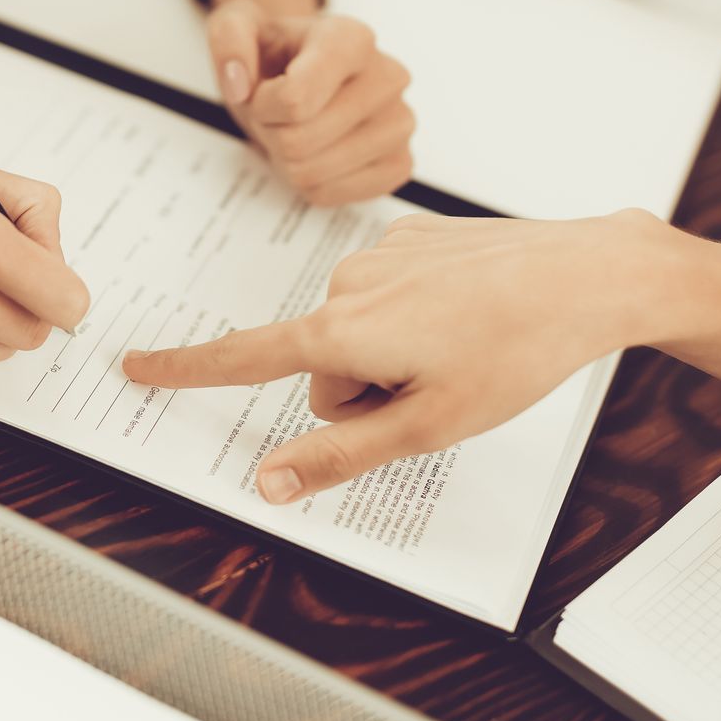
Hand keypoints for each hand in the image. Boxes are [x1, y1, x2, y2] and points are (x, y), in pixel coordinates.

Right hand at [123, 212, 663, 502]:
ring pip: (359, 334)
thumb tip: (269, 483)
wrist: (588, 275)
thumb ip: (339, 456)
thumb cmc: (516, 353)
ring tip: (465, 348)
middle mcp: (347, 283)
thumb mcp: (429, 426)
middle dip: (366, 393)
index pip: (242, 357)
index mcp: (343, 331)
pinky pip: (391, 295)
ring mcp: (380, 255)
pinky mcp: (412, 237)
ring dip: (397, 356)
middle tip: (438, 391)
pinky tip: (473, 312)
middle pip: (323, 369)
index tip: (133, 365)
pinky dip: (422, 317)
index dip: (184, 368)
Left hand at [202, 0, 413, 205]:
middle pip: (299, 141)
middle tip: (278, 115)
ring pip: (313, 172)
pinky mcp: (399, 163)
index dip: (263, 106)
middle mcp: (388, 78)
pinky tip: (317, 152)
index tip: (265, 91)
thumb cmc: (276, 56)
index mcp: (352, 39)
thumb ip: (228, 35)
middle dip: (272, 133)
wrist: (305, 77)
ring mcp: (400, 124)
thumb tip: (239, 82)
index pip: (296, 98)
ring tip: (297, 130)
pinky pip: (332, 194)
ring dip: (287, 160)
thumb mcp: (238, 26)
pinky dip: (310, 181)